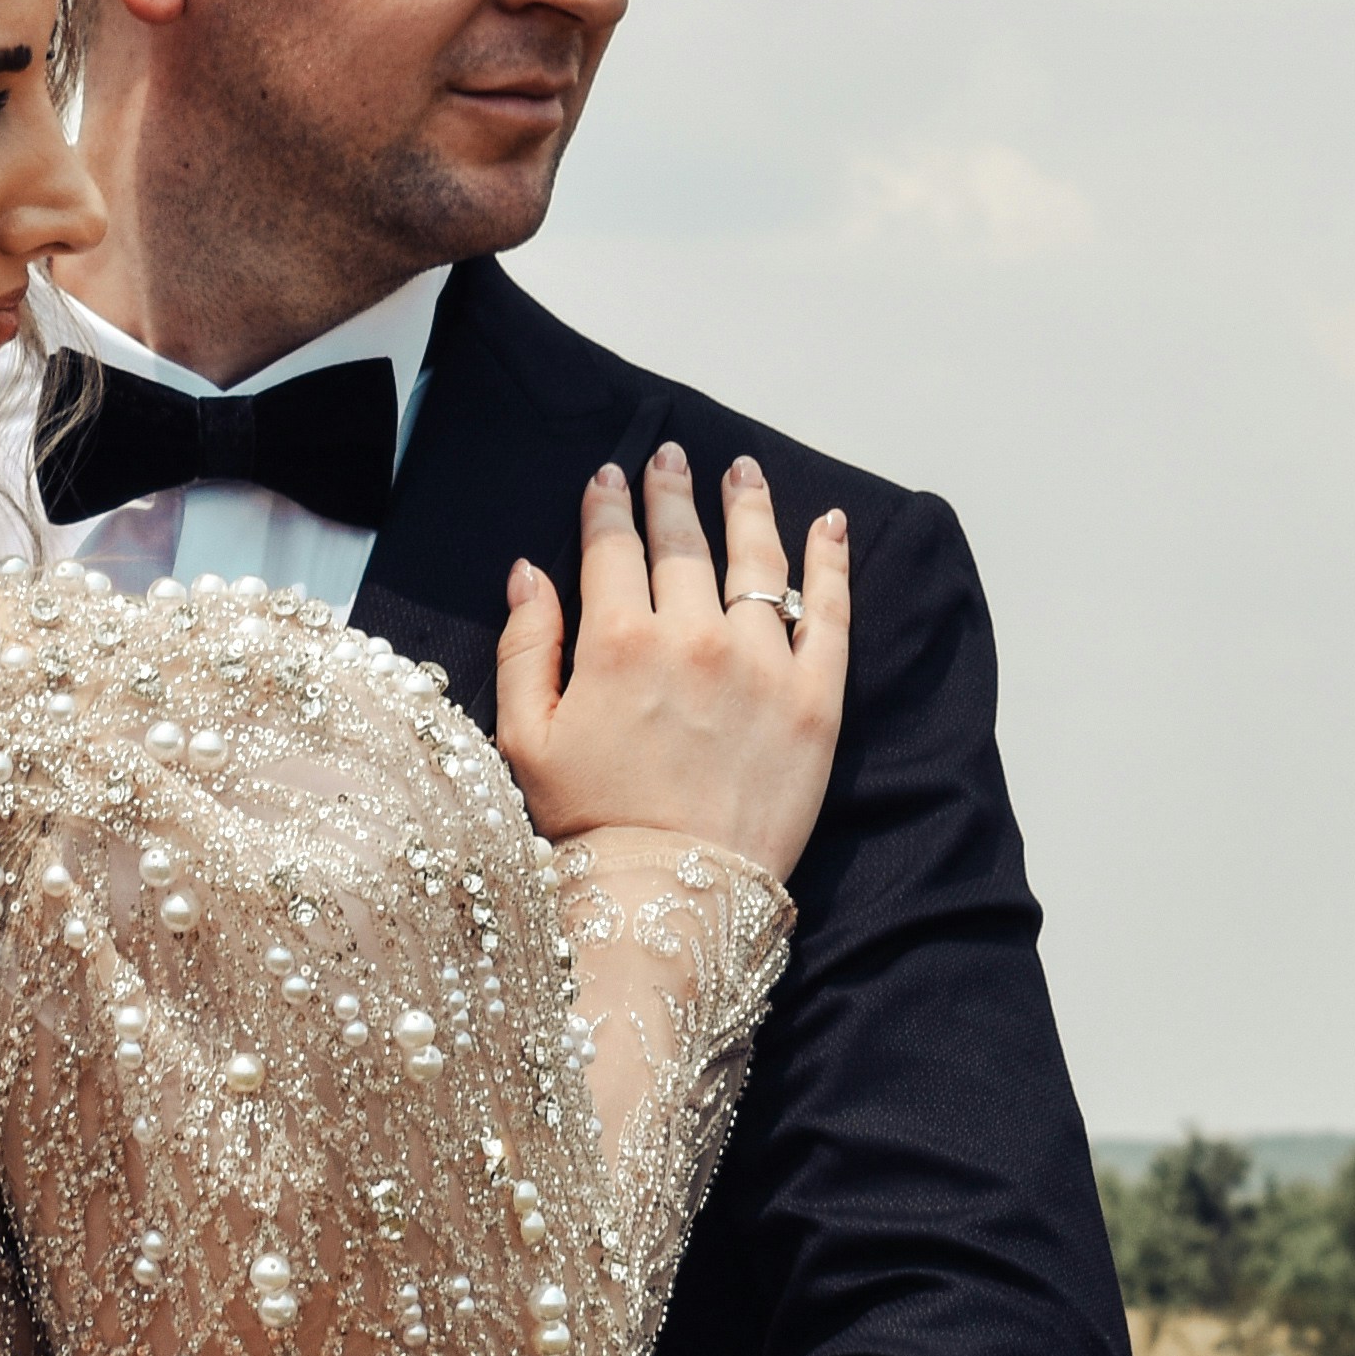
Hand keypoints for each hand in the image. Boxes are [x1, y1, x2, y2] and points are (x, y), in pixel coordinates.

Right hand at [492, 445, 850, 869]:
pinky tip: (828, 525)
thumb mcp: (526, 738)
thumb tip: (528, 573)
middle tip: (671, 457)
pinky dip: (829, 562)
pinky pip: (827, 613)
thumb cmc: (591, 825)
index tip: (611, 478)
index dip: (609, 506)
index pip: (612, 548)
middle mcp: (693, 636)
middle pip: (682, 543)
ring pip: (755, 561)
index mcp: (618, 642)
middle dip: (672, 493)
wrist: (672, 897)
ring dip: (747, 506)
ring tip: (741, 471)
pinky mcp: (815, 698)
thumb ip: (526, 646)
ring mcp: (761, 664)